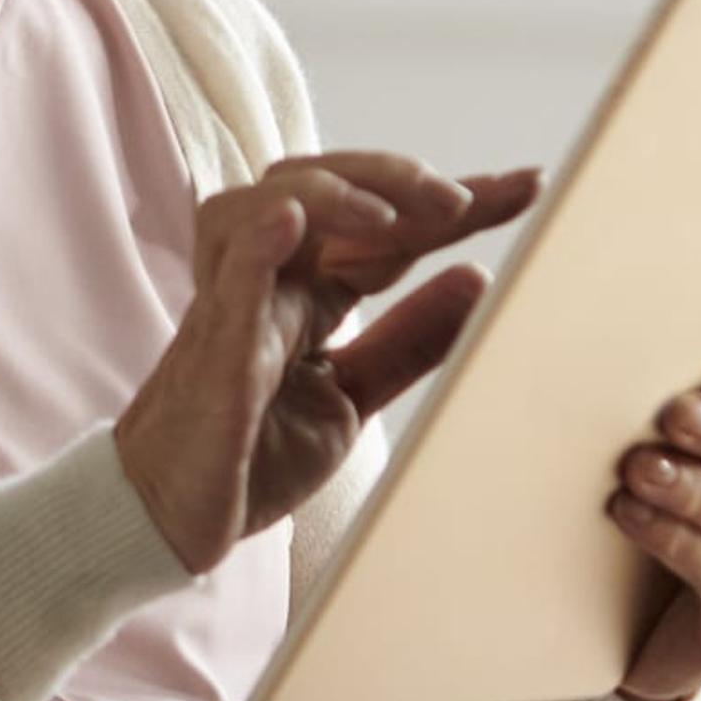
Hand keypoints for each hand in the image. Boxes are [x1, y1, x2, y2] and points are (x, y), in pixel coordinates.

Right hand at [116, 152, 541, 574]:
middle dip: (401, 181)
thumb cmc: (250, 451)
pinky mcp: (210, 346)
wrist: (171, 518)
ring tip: (397, 216)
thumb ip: (408, 340)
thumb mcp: (353, 394)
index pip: (390, 226)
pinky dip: (257, 242)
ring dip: (336, 195)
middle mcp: (271, 277)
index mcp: (309, 288)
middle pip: (330, 188)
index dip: (457, 202)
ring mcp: (236, 302)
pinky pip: (227, 278)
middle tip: (466, 200)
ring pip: (271, 203)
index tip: (529, 185)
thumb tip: (476, 280)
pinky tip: (290, 218)